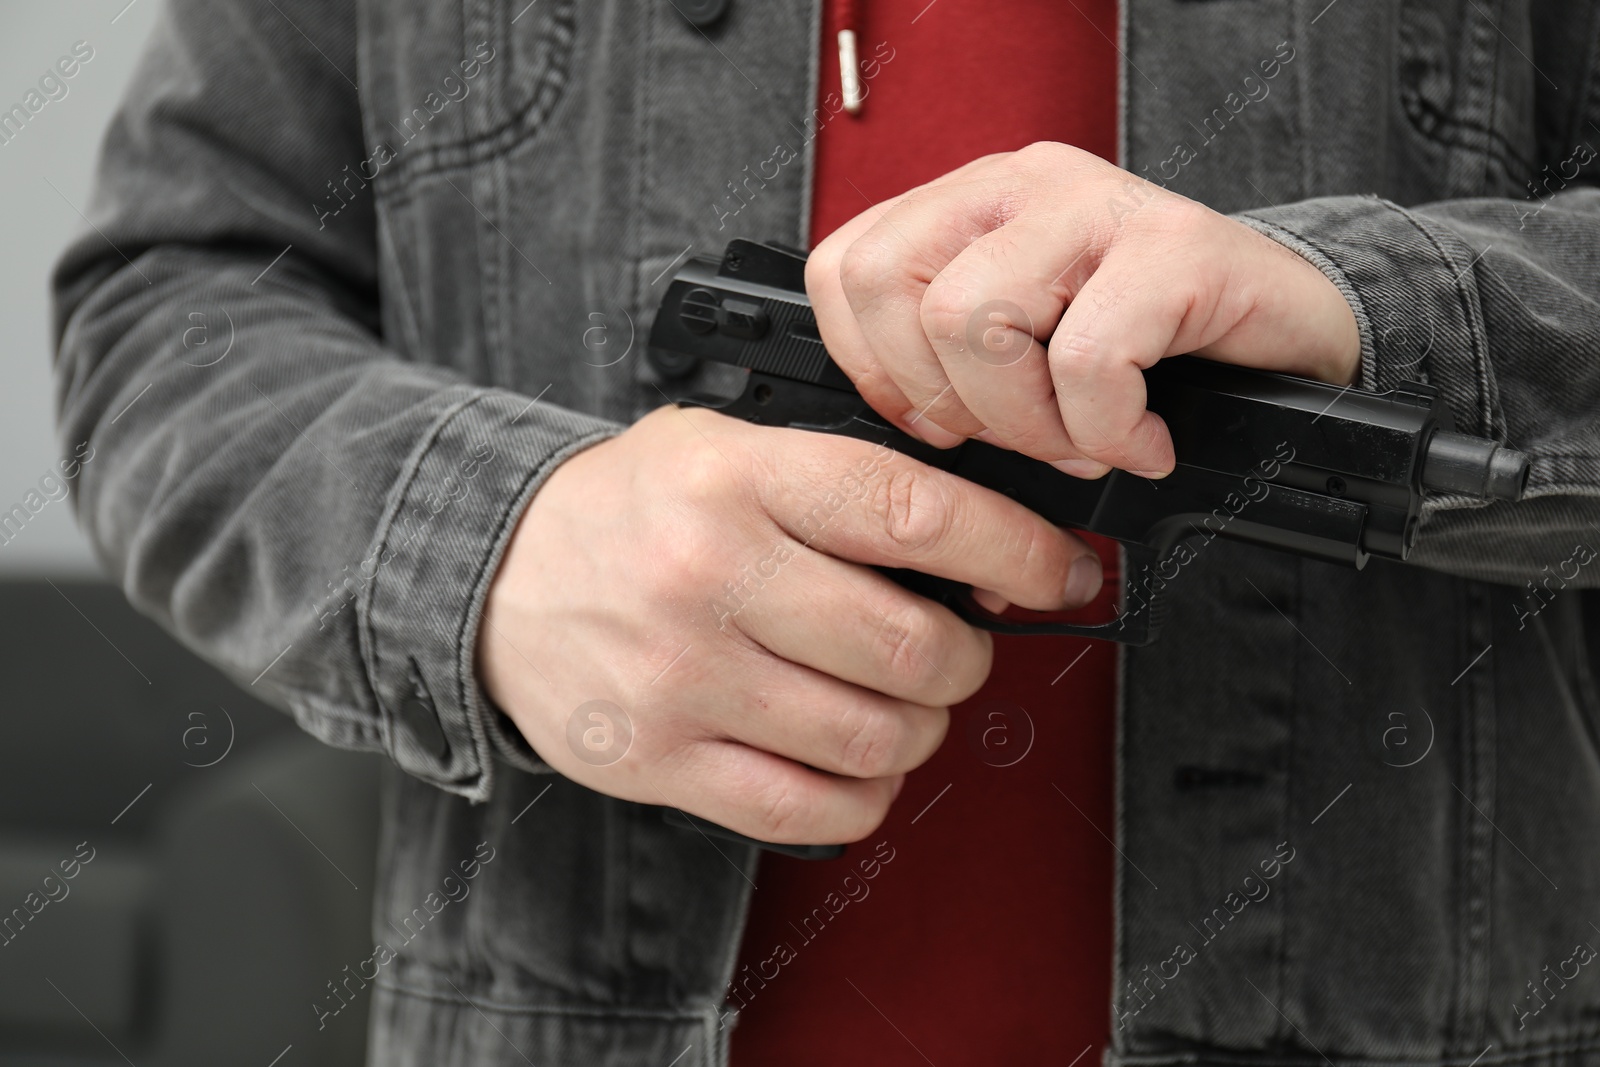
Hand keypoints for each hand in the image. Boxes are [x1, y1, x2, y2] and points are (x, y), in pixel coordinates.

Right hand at [477, 406, 1100, 843]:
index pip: (916, 513)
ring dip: (919, 729)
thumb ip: (843, 481)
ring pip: (874, 738)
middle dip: (967, 657)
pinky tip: (850, 758)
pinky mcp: (660, 762)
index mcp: (740, 480)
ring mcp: (683, 679)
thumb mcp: (726, 446)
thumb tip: (982, 548)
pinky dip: (862, 794)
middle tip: (956, 646)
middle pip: (913, 648)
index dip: (1016, 551)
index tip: (1061, 573)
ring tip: (896, 702)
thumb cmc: (632, 510)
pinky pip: (811, 808)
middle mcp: (711, 578)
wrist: (496, 574)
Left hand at [806, 142, 1361, 477]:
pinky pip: (1086, 358)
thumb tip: (903, 431)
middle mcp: (1020, 187)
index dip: (875, 368)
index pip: (845, 267)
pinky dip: (1108, 430)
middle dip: (948, 402)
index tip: (939, 421)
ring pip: (974, 319)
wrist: (1295, 338)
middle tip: (1022, 437)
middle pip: (893, 290)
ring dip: (1028, 423)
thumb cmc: (1152, 355)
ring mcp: (1096, 205)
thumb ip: (949, 365)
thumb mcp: (1024, 353)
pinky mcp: (1174, 245)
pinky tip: (1143, 440)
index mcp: (969, 207)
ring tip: (1086, 440)